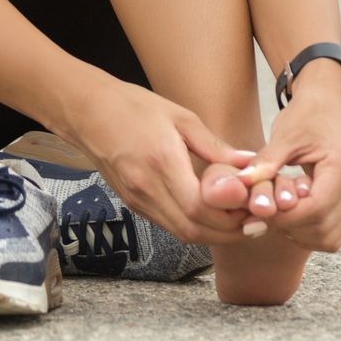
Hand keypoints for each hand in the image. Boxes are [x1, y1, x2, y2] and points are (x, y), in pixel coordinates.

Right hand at [63, 78, 263, 244]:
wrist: (87, 112)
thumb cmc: (132, 107)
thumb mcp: (181, 117)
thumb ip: (215, 146)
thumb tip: (250, 163)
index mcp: (162, 163)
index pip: (200, 208)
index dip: (231, 217)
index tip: (254, 209)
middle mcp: (147, 188)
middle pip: (193, 230)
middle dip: (228, 233)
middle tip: (254, 223)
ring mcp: (138, 200)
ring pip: (181, 233)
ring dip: (213, 234)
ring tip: (238, 221)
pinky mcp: (133, 203)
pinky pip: (169, 225)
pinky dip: (194, 226)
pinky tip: (210, 215)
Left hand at [246, 85, 340, 251]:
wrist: (328, 103)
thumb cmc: (305, 116)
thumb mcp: (283, 136)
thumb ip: (265, 162)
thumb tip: (241, 184)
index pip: (316, 210)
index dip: (284, 217)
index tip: (259, 209)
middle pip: (324, 230)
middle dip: (290, 228)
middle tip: (265, 212)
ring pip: (330, 238)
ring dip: (299, 234)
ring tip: (278, 211)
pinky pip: (334, 233)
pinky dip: (310, 231)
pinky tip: (291, 212)